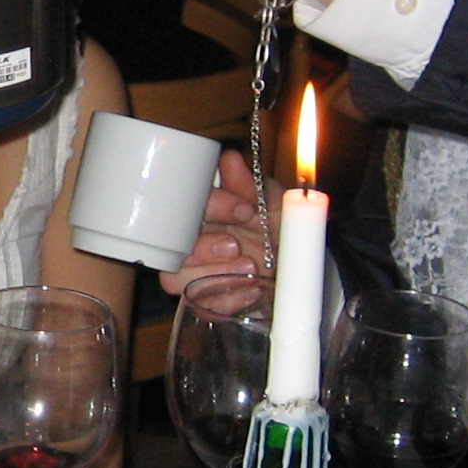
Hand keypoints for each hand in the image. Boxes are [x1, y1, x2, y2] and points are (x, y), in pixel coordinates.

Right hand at [158, 149, 273, 293]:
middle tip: (235, 245)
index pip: (183, 205)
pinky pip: (201, 307)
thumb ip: (252, 185)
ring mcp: (196, 274)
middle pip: (170, 246)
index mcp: (200, 213)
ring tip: (250, 269)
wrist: (297, 264)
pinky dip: (228, 300)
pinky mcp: (207, 302)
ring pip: (175, 279)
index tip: (244, 209)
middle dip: (203, 246)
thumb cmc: (277, 227)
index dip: (211, 206)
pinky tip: (254, 290)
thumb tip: (229, 160)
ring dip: (212, 275)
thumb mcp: (273, 202)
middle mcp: (191, 242)